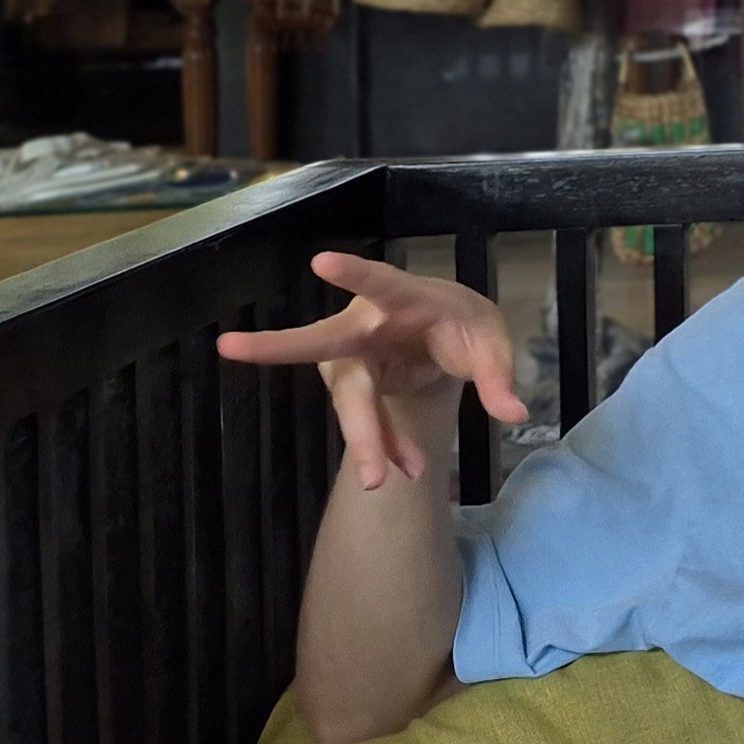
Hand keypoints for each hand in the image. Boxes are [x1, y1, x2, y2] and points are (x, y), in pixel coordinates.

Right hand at [216, 251, 525, 493]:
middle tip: (229, 346)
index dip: (353, 274)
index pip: (378, 282)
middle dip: (277, 346)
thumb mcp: (491, 343)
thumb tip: (515, 413)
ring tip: (380, 481)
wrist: (444, 337)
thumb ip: (499, 376)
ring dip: (367, 439)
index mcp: (401, 297)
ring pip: (350, 401)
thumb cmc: (461, 324)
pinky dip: (386, 448)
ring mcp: (352, 360)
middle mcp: (363, 326)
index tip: (321, 261)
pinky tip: (402, 470)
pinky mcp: (355, 389)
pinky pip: (368, 423)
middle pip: (323, 342)